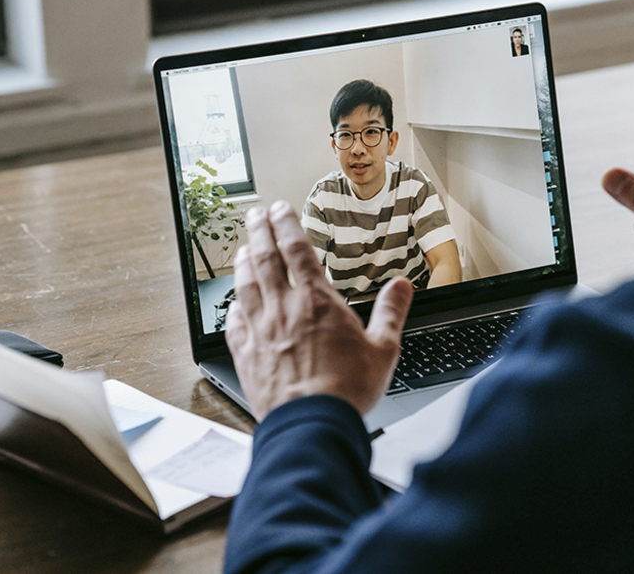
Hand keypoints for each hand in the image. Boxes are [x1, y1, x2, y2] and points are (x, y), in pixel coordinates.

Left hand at [225, 201, 414, 419]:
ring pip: (244, 286)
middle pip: (265, 259)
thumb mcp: (383, 348)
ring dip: (242, 263)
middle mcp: (283, 309)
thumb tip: (402, 286)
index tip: (279, 209)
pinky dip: (232, 309)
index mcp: (316, 301)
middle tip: (254, 215)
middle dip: (259, 232)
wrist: (311, 423)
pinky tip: (233, 306)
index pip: (296, 249)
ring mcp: (260, 331)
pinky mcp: (246, 356)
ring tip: (243, 250)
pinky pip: (233, 324)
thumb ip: (391, 312)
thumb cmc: (346, 390)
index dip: (286, 224)